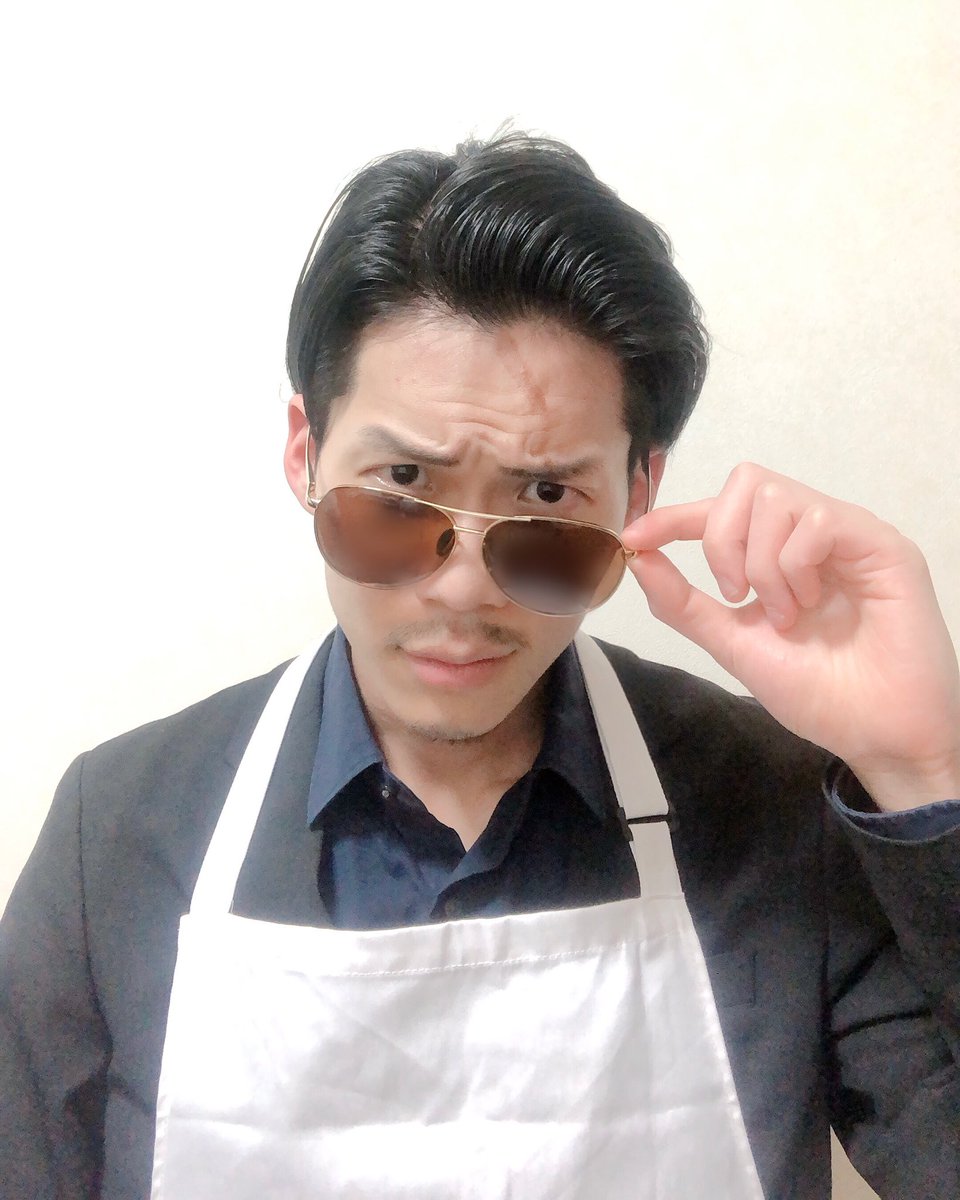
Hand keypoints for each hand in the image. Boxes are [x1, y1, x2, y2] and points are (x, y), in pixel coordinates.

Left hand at [622, 464, 959, 811]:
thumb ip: (684, 603)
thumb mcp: (733, 643)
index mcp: (778, 554)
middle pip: (746, 484)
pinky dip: (797, 565)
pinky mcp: (881, 544)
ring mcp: (848, 535)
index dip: (673, 516)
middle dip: (722, 540)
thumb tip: (636, 557)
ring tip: (786, 613)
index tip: (635, 538)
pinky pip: (817, 520)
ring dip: (762, 563)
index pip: (720, 510)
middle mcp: (813, 534)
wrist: (876, 733)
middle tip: (737, 597)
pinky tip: (814, 603)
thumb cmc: (818, 693)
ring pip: (776, 497)